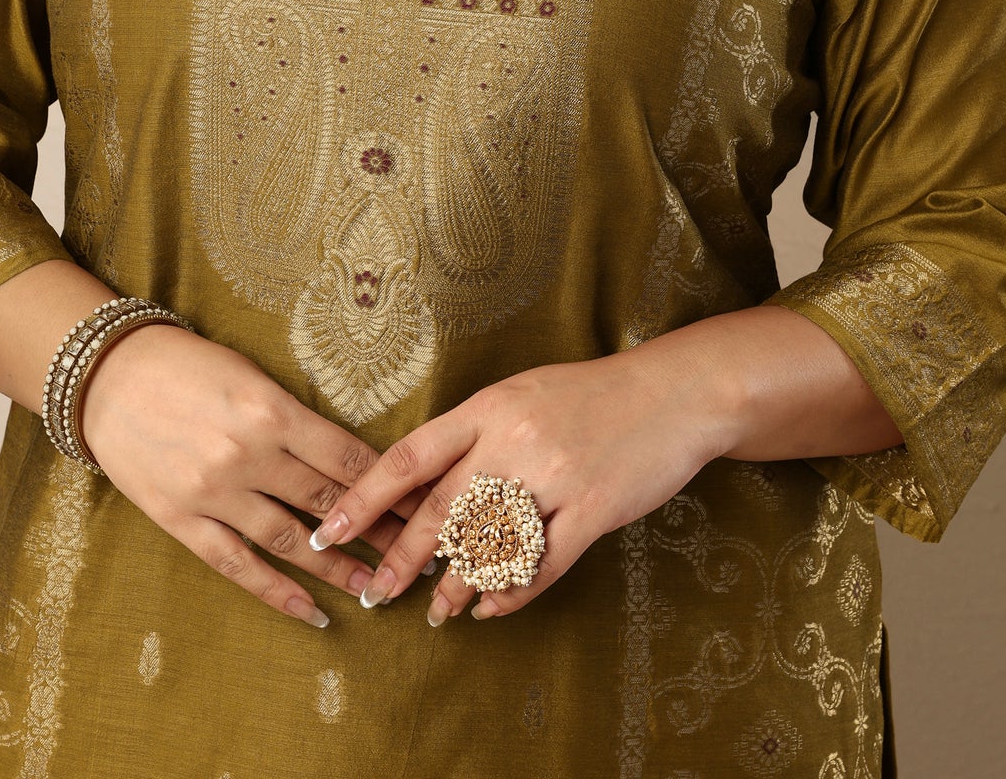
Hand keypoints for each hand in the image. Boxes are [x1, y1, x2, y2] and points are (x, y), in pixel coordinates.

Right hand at [78, 323, 427, 627]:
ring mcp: (212, 492)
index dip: (389, 486)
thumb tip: (343, 457)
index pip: (345, 458)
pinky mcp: (180, 519)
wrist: (107, 377)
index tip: (421, 504)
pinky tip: (310, 610)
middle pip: (327, 502)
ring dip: (337, 567)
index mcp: (271, 410)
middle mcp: (246, 455)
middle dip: (378, 529)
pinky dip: (276, 591)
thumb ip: (292, 417)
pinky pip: (237, 565)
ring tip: (376, 587)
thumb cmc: (186, 365)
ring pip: (290, 541)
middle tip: (416, 551)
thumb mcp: (250, 375)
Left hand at [308, 341, 733, 623]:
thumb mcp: (523, 395)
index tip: (331, 529)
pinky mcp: (592, 508)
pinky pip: (542, 563)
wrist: (673, 392)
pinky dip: (511, 593)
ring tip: (438, 613)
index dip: (366, 498)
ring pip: (487, 545)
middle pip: (440, 509)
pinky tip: (492, 608)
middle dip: (402, 557)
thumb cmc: (591, 395)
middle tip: (377, 591)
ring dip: (456, 586)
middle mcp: (514, 441)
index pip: (410, 456)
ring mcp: (554, 476)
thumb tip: (423, 482)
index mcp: (489, 408)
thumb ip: (476, 434)